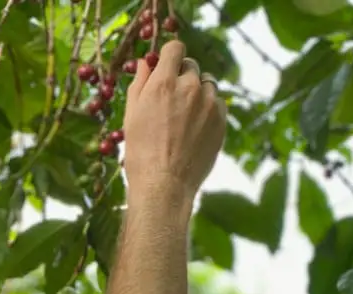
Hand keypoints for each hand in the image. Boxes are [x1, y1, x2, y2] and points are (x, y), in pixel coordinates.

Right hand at [123, 40, 227, 203]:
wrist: (164, 185)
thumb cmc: (141, 153)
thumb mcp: (131, 116)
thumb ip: (140, 84)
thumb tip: (147, 63)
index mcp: (163, 84)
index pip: (175, 48)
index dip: (170, 55)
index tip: (166, 65)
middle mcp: (190, 88)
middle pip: (191, 66)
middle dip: (181, 76)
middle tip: (171, 99)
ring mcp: (209, 104)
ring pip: (206, 84)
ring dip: (196, 92)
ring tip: (183, 117)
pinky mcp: (221, 120)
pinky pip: (218, 103)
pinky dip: (208, 109)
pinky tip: (194, 128)